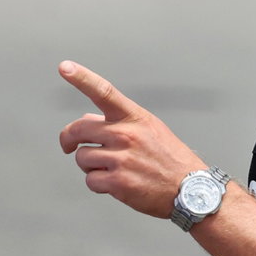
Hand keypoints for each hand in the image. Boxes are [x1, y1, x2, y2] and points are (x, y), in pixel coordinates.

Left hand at [57, 61, 203, 218]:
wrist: (190, 189)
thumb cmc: (167, 157)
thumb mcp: (149, 128)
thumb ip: (118, 122)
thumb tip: (86, 123)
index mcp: (134, 117)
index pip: (104, 92)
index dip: (82, 78)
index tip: (65, 67)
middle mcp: (126, 134)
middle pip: (78, 129)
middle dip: (69, 139)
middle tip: (68, 146)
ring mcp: (122, 158)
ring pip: (82, 157)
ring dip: (89, 166)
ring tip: (111, 169)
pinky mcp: (118, 182)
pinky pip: (90, 180)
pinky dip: (98, 184)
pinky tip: (115, 184)